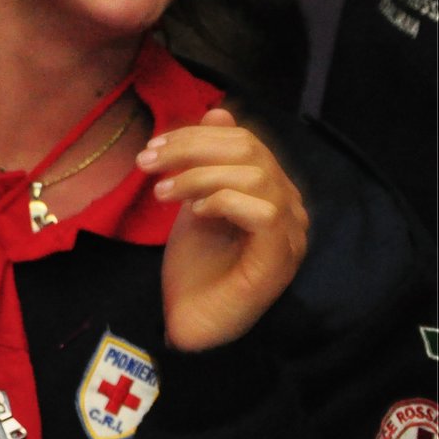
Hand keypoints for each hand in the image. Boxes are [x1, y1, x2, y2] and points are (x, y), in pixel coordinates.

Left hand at [139, 108, 308, 352]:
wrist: (190, 326)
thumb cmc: (195, 269)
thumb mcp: (194, 203)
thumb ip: (206, 163)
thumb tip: (219, 113)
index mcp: (270, 191)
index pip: (245, 142)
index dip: (197, 137)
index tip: (152, 148)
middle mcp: (289, 208)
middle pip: (251, 150)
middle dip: (191, 148)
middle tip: (148, 162)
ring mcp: (291, 235)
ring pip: (256, 176)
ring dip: (199, 176)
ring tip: (162, 192)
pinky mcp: (280, 259)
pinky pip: (264, 212)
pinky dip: (223, 201)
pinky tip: (194, 213)